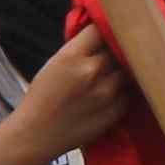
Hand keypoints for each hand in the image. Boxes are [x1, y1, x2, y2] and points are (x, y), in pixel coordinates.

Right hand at [18, 22, 128, 152]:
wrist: (36, 135)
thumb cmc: (41, 98)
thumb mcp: (54, 63)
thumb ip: (78, 48)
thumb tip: (101, 33)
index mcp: (71, 56)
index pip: (99, 29)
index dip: (102, 31)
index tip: (103, 34)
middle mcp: (91, 71)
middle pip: (117, 48)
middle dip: (113, 50)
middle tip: (109, 54)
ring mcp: (106, 93)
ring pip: (126, 70)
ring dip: (120, 71)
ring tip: (109, 76)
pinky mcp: (115, 111)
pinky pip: (128, 93)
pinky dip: (122, 92)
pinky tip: (109, 95)